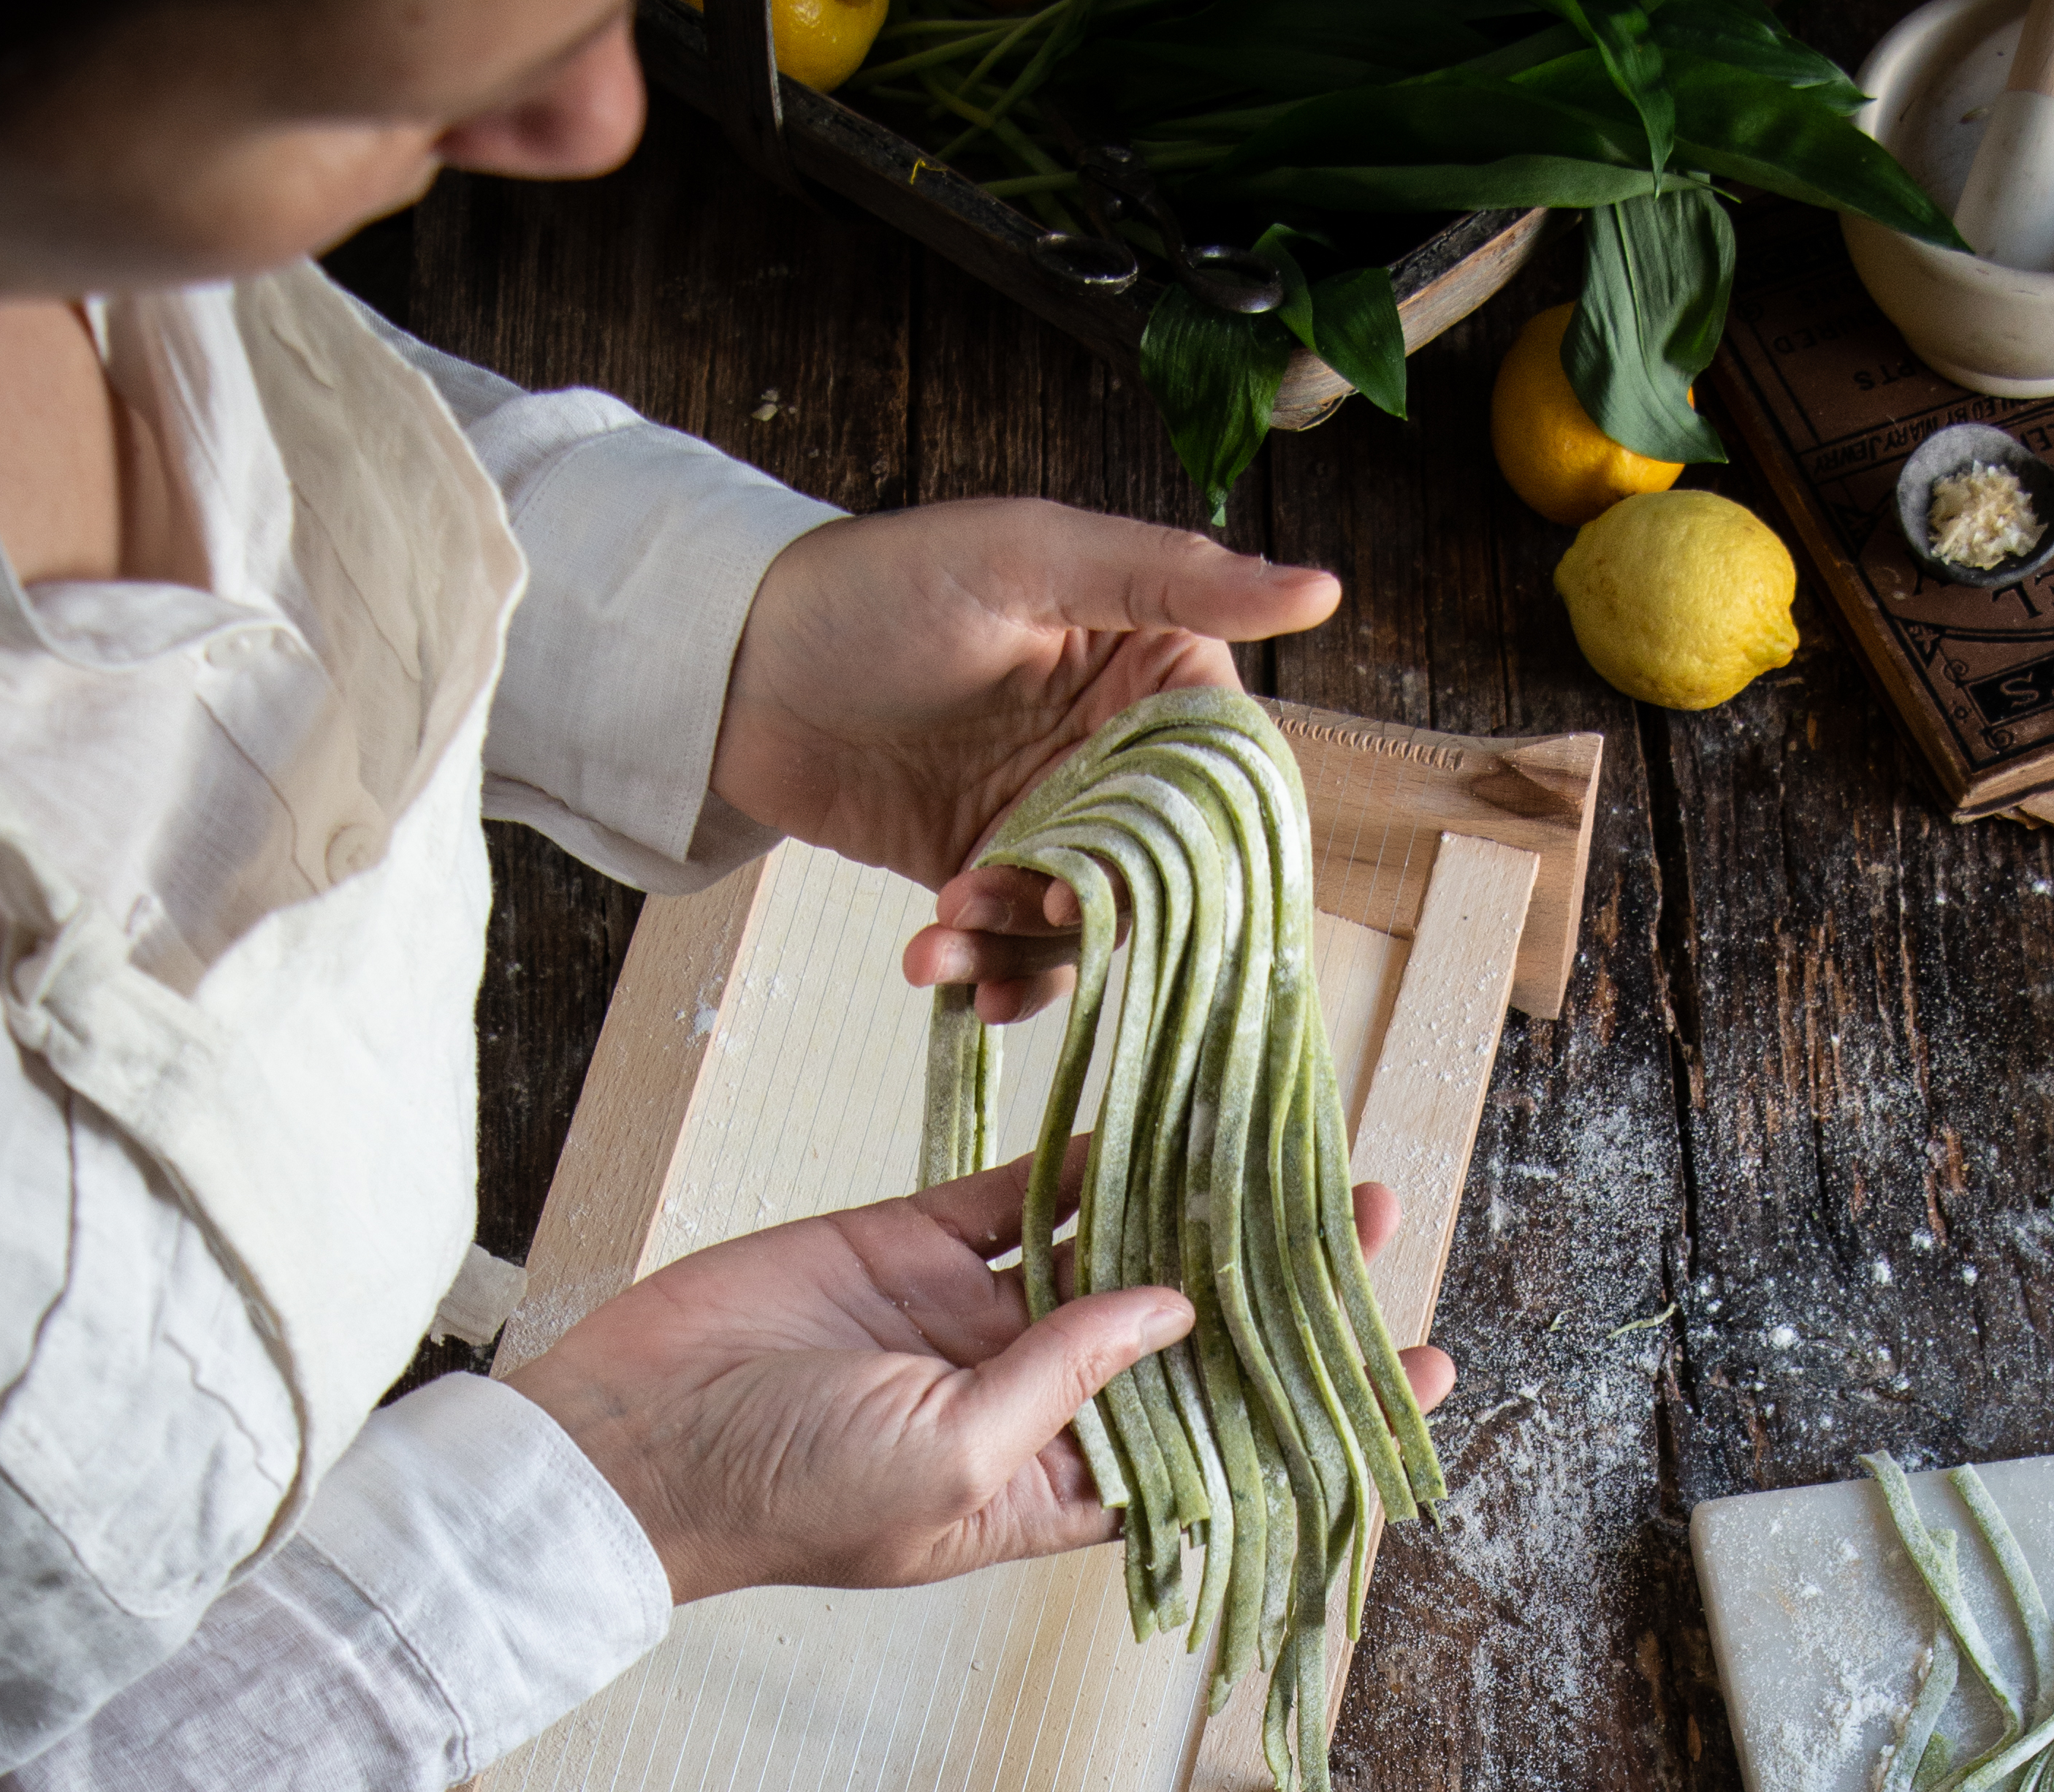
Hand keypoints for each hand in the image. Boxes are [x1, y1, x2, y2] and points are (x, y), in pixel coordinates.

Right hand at [510, 1160, 1436, 1609]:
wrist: (631, 1435)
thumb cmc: (786, 1490)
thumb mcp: (950, 1462)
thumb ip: (1066, 1380)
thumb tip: (1176, 1308)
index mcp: (1052, 1490)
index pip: (1216, 1449)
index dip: (1311, 1411)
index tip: (1415, 1374)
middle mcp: (1033, 1403)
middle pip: (1185, 1341)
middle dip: (1275, 1289)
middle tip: (1369, 1224)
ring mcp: (978, 1317)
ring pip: (1116, 1250)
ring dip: (1197, 1207)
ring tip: (1298, 1160)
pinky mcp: (920, 1241)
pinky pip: (1026, 1189)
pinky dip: (1093, 1151)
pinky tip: (1173, 1110)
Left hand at [708, 498, 1340, 1022]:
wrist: (734, 664)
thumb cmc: (878, 584)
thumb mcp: (1032, 557)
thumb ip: (1171, 577)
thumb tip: (1320, 587)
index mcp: (1149, 667)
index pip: (1225, 773)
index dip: (1198, 833)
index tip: (1149, 867)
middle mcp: (1111, 752)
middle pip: (1160, 870)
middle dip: (1097, 905)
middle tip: (1038, 910)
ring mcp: (1048, 823)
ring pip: (1085, 925)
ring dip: (1022, 947)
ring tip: (947, 923)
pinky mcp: (985, 876)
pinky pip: (1016, 953)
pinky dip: (986, 972)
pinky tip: (938, 964)